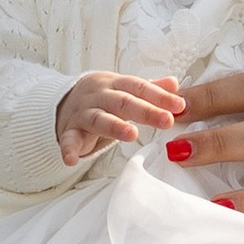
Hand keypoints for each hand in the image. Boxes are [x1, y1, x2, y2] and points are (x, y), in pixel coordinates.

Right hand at [58, 69, 186, 163]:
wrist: (63, 103)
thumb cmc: (102, 99)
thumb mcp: (125, 90)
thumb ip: (149, 88)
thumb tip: (175, 83)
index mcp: (116, 84)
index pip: (139, 87)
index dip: (160, 96)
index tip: (180, 106)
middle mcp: (99, 96)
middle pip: (123, 102)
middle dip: (146, 111)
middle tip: (167, 120)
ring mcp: (83, 113)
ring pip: (99, 118)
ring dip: (114, 126)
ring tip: (131, 134)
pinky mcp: (69, 131)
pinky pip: (68, 140)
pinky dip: (68, 149)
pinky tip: (71, 160)